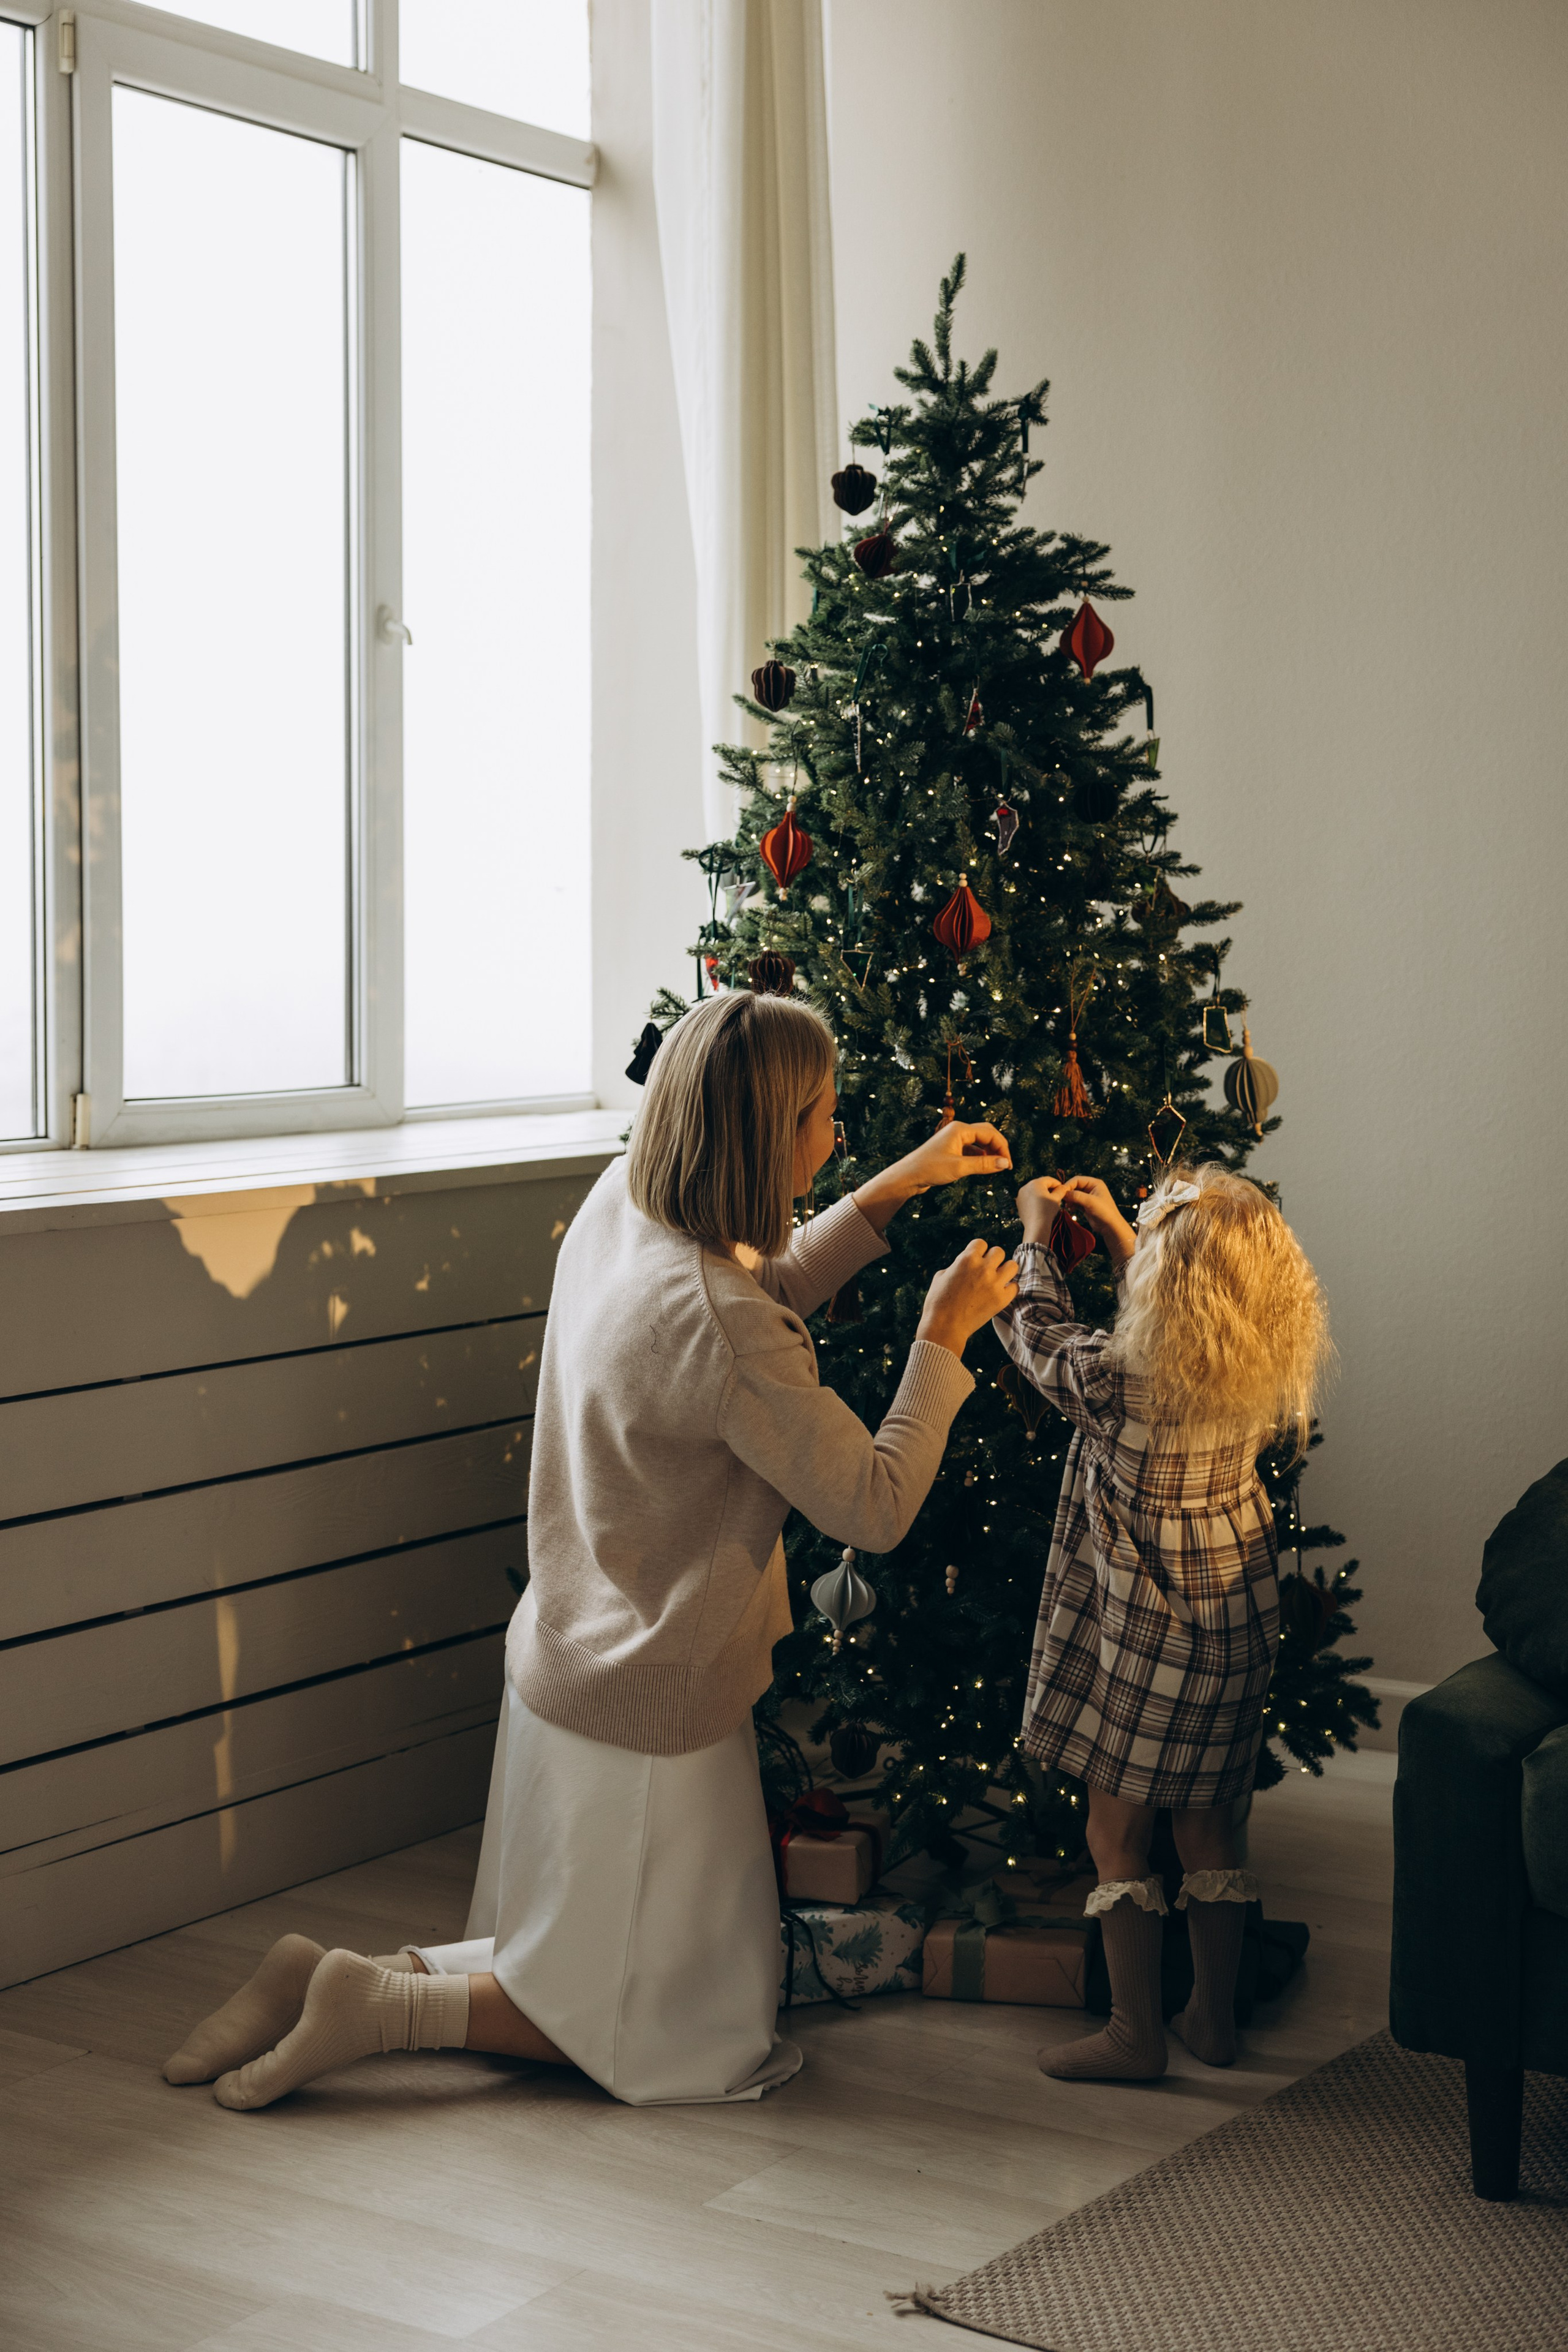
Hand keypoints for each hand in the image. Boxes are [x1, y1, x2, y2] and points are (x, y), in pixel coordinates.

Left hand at [853, 1121, 1012, 1232]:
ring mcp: (954, 1140)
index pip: (990, 1133)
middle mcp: (958, 1131)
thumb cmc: (930, 1169)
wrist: (908, 1176)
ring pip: (979, 1143)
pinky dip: (980, 1157)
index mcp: (960, 1129)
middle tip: (1005, 1165)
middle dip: (998, 1148)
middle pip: (986, 1134)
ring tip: (996, 1168)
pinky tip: (984, 1168)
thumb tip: (1005, 1164)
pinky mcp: (951, 1150)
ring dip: (989, 1153)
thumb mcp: (959, 1167)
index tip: (1008, 1165)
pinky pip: (972, 1150)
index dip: (1002, 1147)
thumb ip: (983, 1164)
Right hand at [916, 1239, 1019, 1357]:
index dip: (977, 1251)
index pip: (981, 1243)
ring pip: (1012, 1265)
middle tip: (986, 1270)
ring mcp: (994, 1284)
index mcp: (966, 1259)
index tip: (975, 1260)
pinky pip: (1015, 1287)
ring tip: (998, 1278)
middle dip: (993, 1259)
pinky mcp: (1001, 1299)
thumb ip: (956, 1265)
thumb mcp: (940, 1276)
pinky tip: (1000, 1292)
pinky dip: (1009, 1289)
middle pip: (999, 1251)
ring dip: (1005, 1270)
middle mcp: (983, 1268)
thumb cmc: (938, 1302)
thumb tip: (965, 1263)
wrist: (944, 1326)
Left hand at [1015, 1175, 1068, 1246]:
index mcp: (1035, 1183)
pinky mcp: (1019, 1202)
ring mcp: (1021, 1194)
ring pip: (1034, 1191)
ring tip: (1049, 1201)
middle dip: (1049, 1188)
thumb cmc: (1047, 1211)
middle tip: (1057, 1195)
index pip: (1049, 1180)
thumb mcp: (1056, 1199)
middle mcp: (1026, 1186)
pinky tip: (1040, 1206)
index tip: (1062, 1189)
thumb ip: (1061, 1190)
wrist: (1036, 1226)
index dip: (1057, 1184)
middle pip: (1041, 1184)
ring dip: (1042, 1194)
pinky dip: (1035, 1199)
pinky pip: (1029, 1197)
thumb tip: (1063, 1186)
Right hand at [1055, 1175, 1136, 1265]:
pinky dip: (1071, 1204)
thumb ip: (1076, 1196)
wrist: (1110, 1227)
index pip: (1077, 1179)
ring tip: (1067, 1205)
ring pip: (1074, 1194)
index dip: (1068, 1185)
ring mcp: (1088, 1197)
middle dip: (1068, 1193)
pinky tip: (1070, 1209)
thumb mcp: (1090, 1202)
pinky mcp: (1086, 1205)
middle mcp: (1091, 1188)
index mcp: (1095, 1183)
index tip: (1061, 1192)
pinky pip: (1075, 1201)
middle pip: (1075, 1186)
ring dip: (1069, 1199)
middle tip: (1062, 1199)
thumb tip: (1063, 1193)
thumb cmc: (1104, 1212)